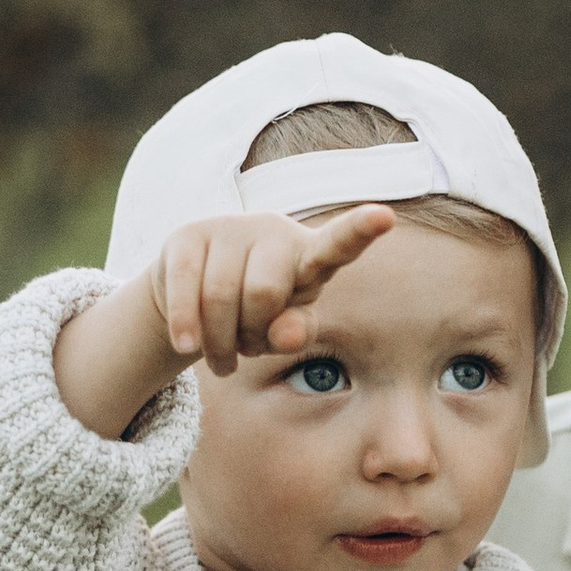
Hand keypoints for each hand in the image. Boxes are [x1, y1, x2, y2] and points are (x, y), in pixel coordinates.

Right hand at [149, 203, 393, 376]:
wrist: (194, 296)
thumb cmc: (256, 315)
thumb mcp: (283, 328)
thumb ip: (295, 331)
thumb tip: (289, 332)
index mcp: (310, 255)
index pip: (339, 244)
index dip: (361, 231)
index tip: (385, 216)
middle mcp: (274, 230)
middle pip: (264, 294)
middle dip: (251, 334)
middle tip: (246, 345)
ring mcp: (229, 227)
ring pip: (220, 298)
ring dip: (218, 342)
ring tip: (222, 354)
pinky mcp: (189, 235)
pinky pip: (185, 289)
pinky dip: (186, 326)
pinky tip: (186, 346)